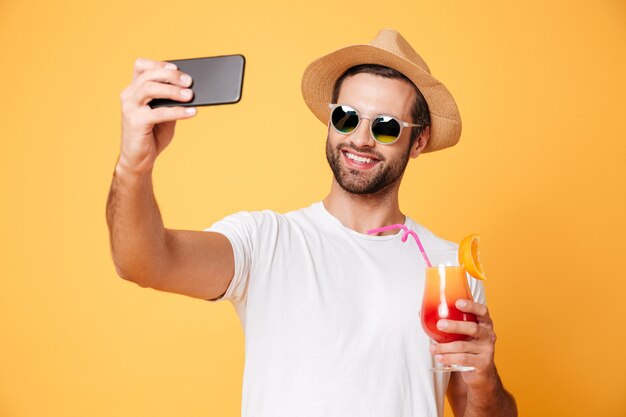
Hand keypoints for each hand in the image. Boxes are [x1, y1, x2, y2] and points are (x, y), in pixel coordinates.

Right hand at [118, 58, 195, 174]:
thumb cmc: (152, 135)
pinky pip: (159, 113)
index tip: (177, 67)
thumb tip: (190, 90)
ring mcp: (130, 108)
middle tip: (189, 81)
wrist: (139, 159)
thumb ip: (172, 101)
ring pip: (150, 89)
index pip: (141, 66)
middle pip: (148, 75)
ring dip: (173, 90)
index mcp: (134, 90)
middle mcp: (129, 96)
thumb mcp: (165, 114)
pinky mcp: (135, 122)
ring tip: (190, 95)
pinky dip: (177, 111)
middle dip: (171, 76)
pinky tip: (192, 112)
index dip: (158, 63)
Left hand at [429, 299, 497, 386]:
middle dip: (455, 326)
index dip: (471, 306)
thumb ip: (447, 322)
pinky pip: (463, 359)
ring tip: (433, 348)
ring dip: (445, 347)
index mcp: (484, 323)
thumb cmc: (467, 345)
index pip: (482, 311)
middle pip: (473, 328)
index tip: (457, 303)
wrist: (480, 371)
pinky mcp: (483, 363)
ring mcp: (488, 350)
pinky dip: (448, 358)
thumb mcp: (461, 333)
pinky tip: (440, 358)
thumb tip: (422, 312)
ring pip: (463, 346)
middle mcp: (489, 335)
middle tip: (440, 325)